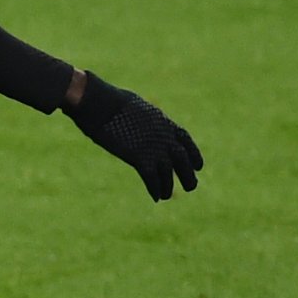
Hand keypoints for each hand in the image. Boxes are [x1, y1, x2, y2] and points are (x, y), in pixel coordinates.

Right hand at [66, 71, 201, 199]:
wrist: (99, 102)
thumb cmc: (108, 99)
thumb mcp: (131, 105)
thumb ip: (139, 116)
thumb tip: (132, 116)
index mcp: (162, 121)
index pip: (184, 140)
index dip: (193, 154)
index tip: (198, 166)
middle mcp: (163, 136)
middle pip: (183, 159)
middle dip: (187, 174)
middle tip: (191, 186)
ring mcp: (153, 147)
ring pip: (169, 172)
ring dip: (169, 186)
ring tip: (167, 195)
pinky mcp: (139, 157)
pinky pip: (152, 178)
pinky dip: (155, 189)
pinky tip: (156, 198)